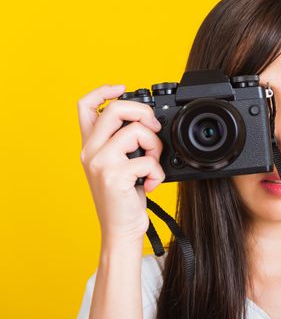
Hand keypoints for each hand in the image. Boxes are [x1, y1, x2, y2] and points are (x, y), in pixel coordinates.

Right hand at [77, 85, 164, 242]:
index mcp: (91, 146)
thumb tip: (149, 123)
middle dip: (144, 113)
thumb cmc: (123, 198)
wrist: (120, 230)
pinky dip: (158, 171)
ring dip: (155, 145)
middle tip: (154, 128)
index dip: (102, 91)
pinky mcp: (115, 176)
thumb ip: (124, 144)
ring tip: (154, 162)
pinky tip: (152, 183)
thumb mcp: (119, 166)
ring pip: (136, 131)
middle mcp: (90, 151)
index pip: (84, 106)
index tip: (122, 88)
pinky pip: (148, 160)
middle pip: (115, 109)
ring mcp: (101, 163)